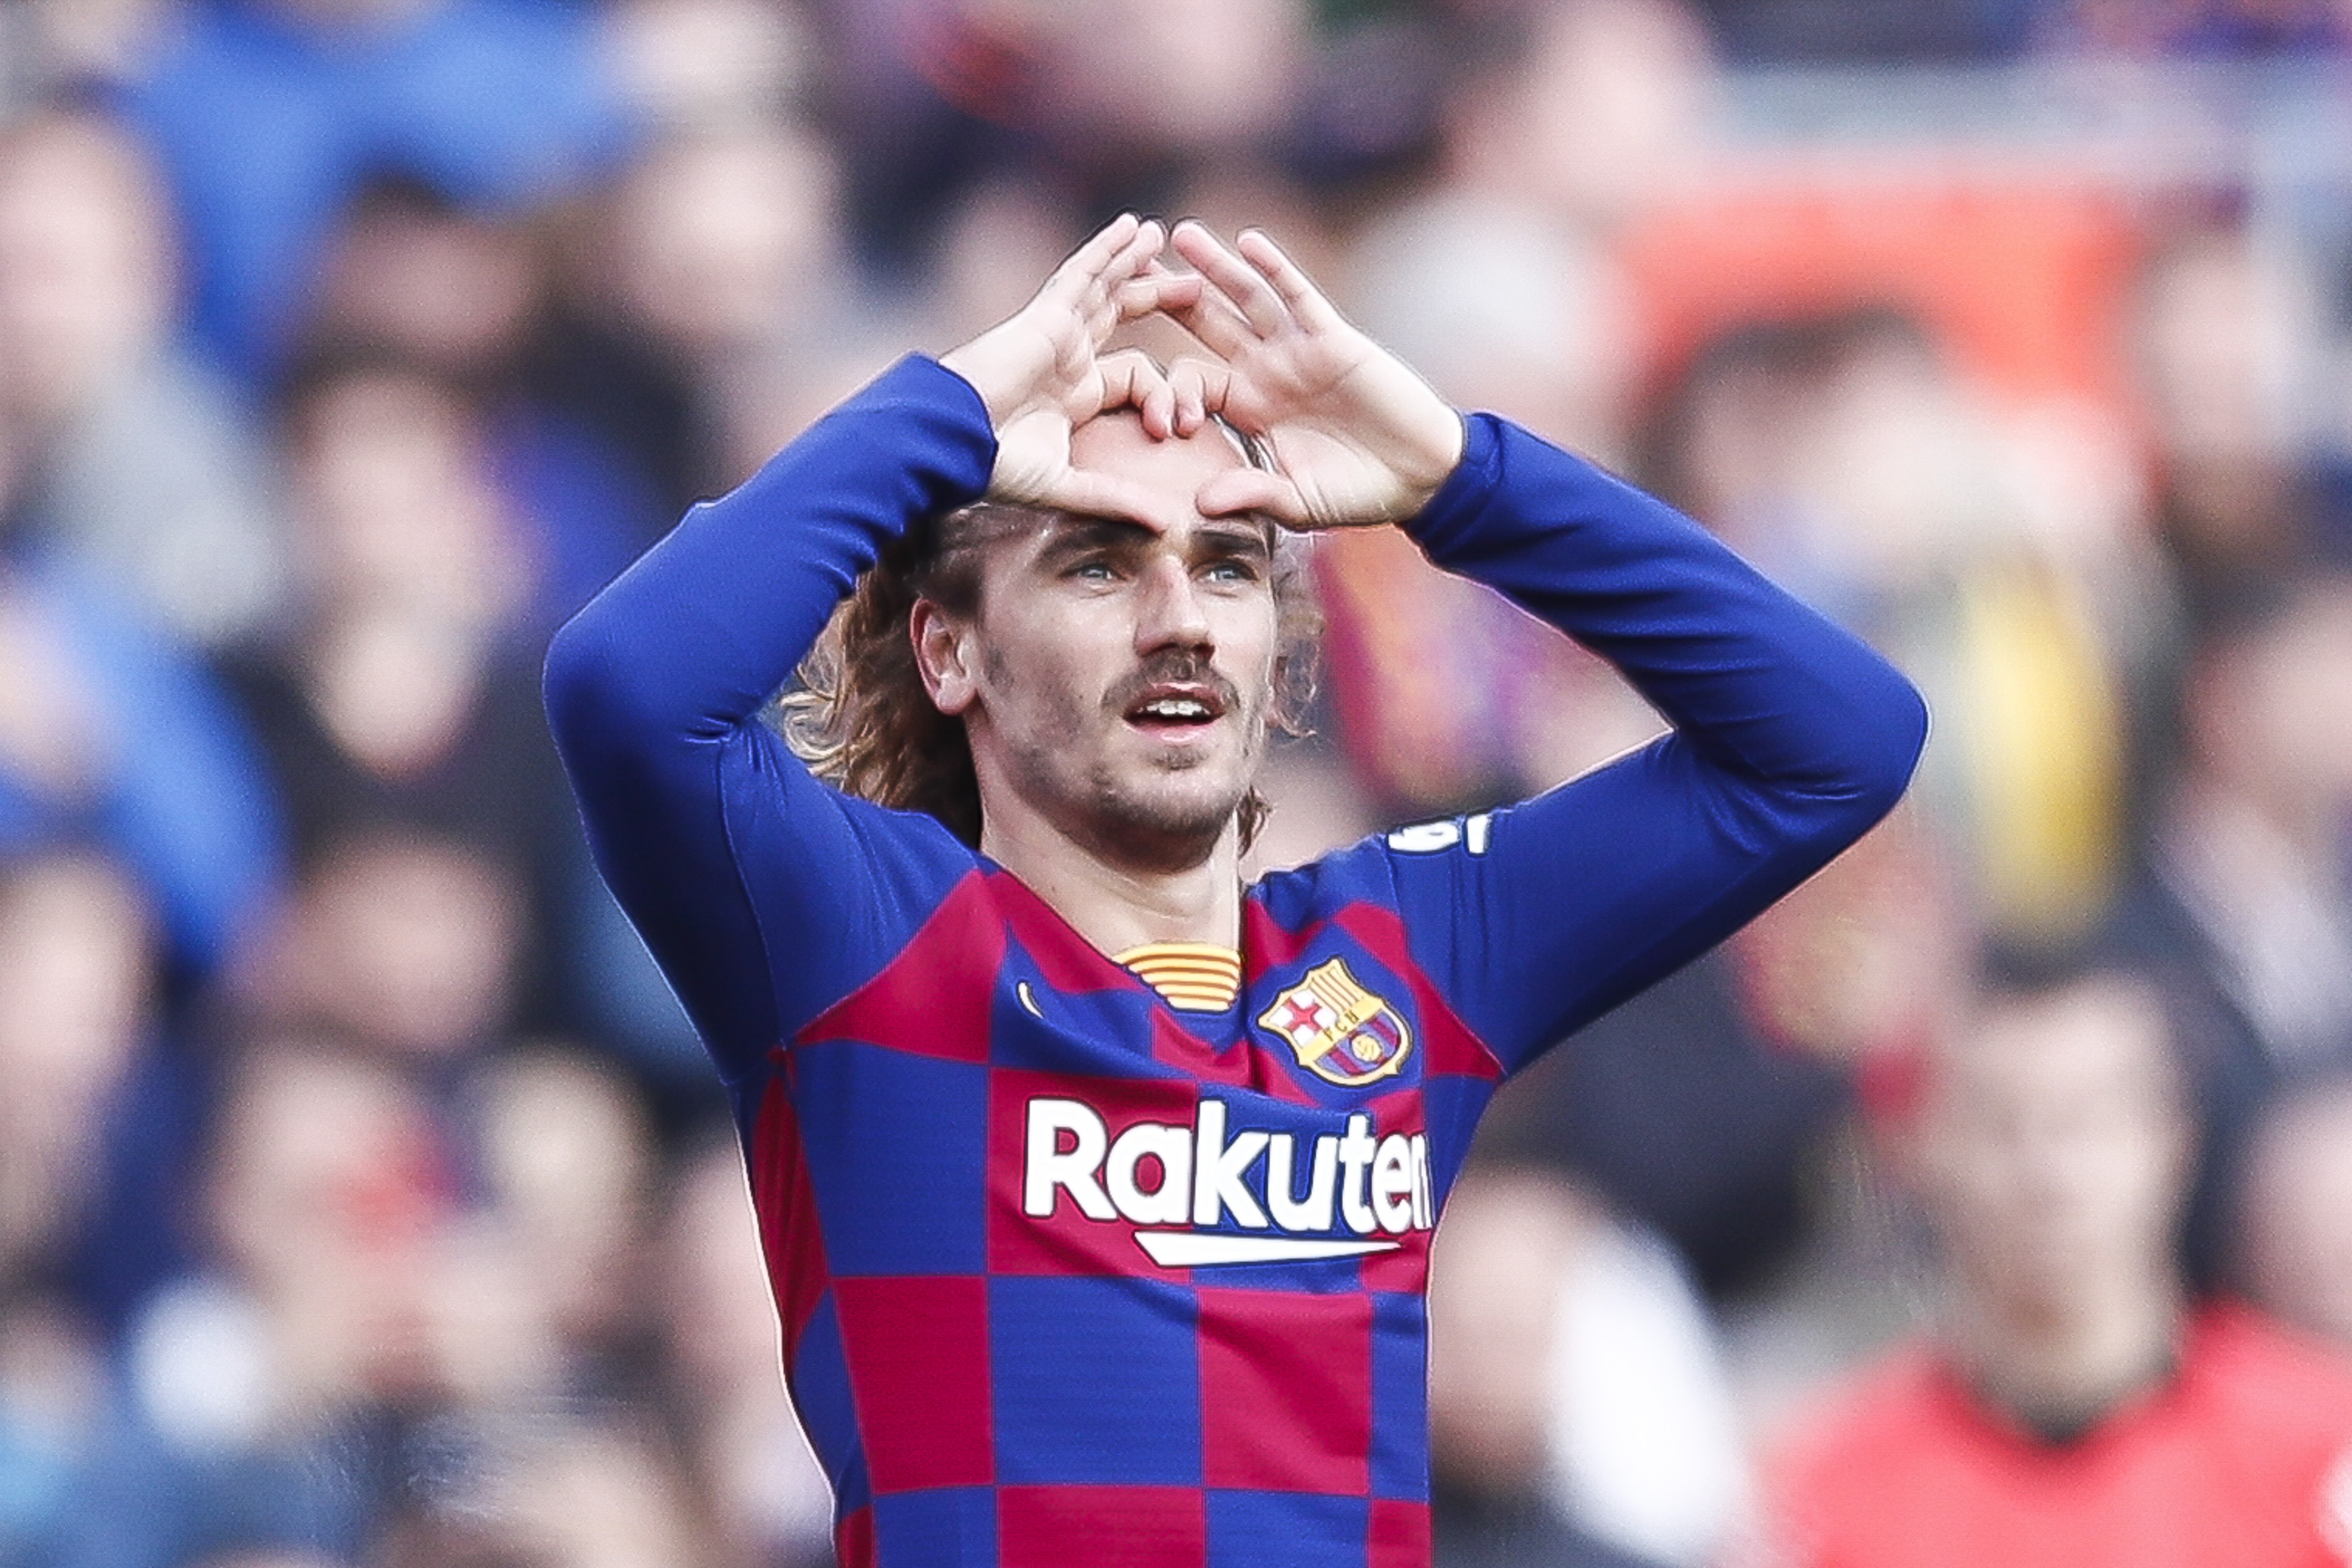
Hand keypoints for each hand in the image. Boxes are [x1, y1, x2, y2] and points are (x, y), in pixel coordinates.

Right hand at [939, 213, 1196, 519]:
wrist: (949, 440)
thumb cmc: (993, 467)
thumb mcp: (1066, 487)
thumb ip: (1115, 499)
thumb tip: (1166, 527)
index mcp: (1074, 395)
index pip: (1135, 377)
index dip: (1163, 396)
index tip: (1175, 428)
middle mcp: (1067, 357)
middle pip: (1120, 315)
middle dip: (1154, 295)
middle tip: (1194, 283)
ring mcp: (1055, 333)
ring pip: (1104, 287)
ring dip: (1133, 261)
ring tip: (1160, 235)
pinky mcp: (1045, 316)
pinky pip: (1083, 274)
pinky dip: (1108, 250)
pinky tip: (1133, 228)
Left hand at [1159, 221, 1463, 529]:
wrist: (1418, 475)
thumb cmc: (1356, 492)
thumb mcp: (1296, 502)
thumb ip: (1250, 495)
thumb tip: (1200, 504)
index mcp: (1249, 408)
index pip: (1193, 382)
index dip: (1172, 395)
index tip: (1171, 424)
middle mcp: (1266, 370)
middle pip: (1207, 323)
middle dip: (1170, 297)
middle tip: (1128, 272)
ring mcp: (1298, 349)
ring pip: (1247, 298)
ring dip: (1215, 267)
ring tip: (1180, 235)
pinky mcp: (1334, 338)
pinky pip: (1299, 296)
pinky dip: (1275, 268)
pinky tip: (1249, 242)